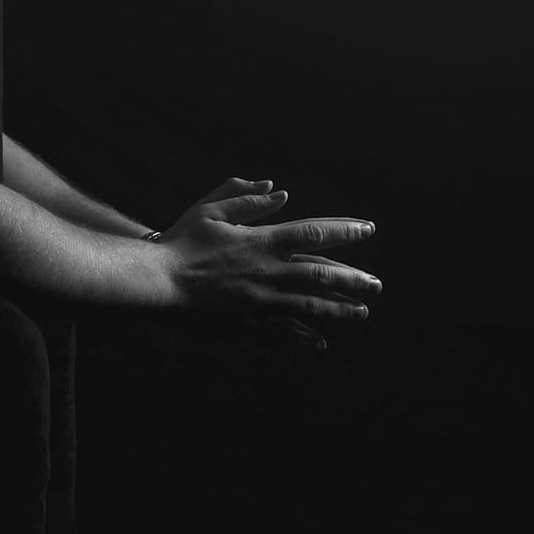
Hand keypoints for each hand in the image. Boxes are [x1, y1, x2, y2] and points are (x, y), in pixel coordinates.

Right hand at [160, 177, 380, 344]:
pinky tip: (321, 343)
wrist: (156, 284)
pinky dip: (303, 338)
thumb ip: (246, 197)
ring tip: (362, 313)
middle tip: (377, 285)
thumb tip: (279, 189)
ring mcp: (259, 301)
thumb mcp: (211, 210)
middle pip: (321, 274)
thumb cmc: (181, 242)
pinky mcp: (246, 325)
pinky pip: (282, 333)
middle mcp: (267, 272)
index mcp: (262, 241)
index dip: (345, 230)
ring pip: (309, 306)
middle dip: (353, 280)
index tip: (368, 229)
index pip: (314, 232)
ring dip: (339, 310)